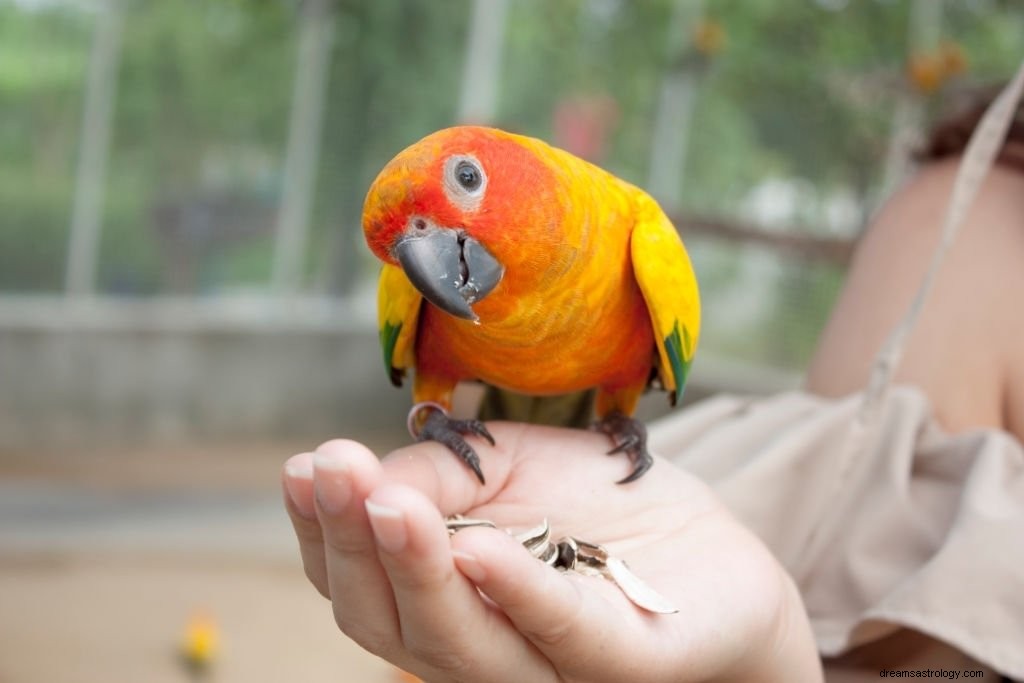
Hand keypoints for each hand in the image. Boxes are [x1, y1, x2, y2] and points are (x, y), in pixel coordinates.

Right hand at [282, 422, 821, 682]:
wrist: (712, 548)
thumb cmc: (599, 508)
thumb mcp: (508, 466)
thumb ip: (439, 472)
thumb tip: (363, 475)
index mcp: (443, 602)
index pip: (359, 582)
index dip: (321, 531)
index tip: (305, 468)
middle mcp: (480, 646)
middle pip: (389, 622)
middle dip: (354, 544)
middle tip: (335, 471)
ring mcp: (549, 665)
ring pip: (458, 643)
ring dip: (415, 569)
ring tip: (387, 502)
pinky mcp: (623, 663)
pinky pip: (563, 634)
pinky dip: (516, 593)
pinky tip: (479, 549)